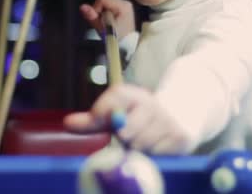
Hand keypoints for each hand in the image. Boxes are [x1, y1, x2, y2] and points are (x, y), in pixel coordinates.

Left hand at [64, 84, 194, 154]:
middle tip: (128, 138)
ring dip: (138, 150)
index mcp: (133, 95)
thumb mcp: (118, 115)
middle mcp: (152, 103)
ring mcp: (168, 119)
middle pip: (125, 128)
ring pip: (141, 144)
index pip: (117, 95)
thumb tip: (67, 123)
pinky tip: (157, 148)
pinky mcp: (181, 136)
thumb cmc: (140, 120)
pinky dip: (154, 157)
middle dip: (123, 139)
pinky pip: (158, 155)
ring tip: (144, 142)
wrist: (183, 116)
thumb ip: (93, 121)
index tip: (96, 117)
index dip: (103, 107)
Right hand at [80, 0, 135, 39]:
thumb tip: (82, 6)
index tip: (98, 20)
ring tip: (105, 21)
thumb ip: (93, 16)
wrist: (127, 46)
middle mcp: (125, 2)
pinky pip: (110, 3)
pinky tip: (108, 19)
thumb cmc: (115, 39)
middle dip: (99, 8)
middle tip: (101, 20)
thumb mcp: (102, 29)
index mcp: (122, 6)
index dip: (96, 8)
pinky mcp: (124, 7)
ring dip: (102, 9)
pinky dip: (106, 10)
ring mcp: (125, 4)